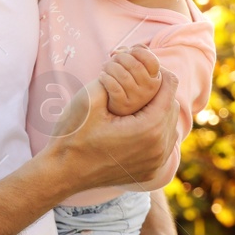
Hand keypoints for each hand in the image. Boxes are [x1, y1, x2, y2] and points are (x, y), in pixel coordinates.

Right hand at [44, 51, 178, 194]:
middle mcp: (158, 149)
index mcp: (149, 129)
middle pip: (171, 108)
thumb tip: (132, 61)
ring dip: (159, 113)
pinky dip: (156, 132)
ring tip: (140, 103)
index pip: (169, 89)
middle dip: (160, 93)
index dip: (160, 73)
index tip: (148, 66)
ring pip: (170, 127)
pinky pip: (163, 145)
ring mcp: (155, 163)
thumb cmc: (73, 135)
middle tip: (143, 83)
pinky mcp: (149, 173)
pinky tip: (139, 124)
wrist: (63, 173)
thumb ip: (115, 77)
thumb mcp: (89, 98)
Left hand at [100, 46, 163, 117]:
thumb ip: (132, 54)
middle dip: (120, 58)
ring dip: (110, 67)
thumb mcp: (136, 68)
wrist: (119, 107)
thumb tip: (118, 52)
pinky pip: (114, 87)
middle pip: (135, 65)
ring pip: (123, 75)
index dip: (138, 51)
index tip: (128, 51)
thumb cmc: (128, 81)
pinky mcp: (124, 105)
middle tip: (113, 59)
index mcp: (155, 78)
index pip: (152, 60)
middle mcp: (149, 89)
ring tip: (105, 66)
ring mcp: (137, 99)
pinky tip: (102, 76)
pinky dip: (106, 78)